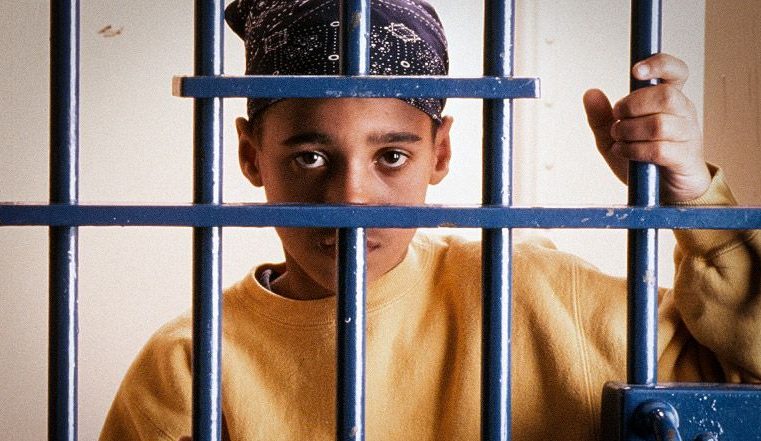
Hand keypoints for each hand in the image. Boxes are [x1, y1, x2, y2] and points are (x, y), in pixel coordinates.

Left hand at [582, 53, 711, 202]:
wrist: (665, 192)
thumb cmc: (643, 159)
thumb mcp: (615, 137)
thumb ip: (602, 117)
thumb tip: (590, 92)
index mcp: (669, 100)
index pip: (676, 71)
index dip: (659, 64)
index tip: (635, 71)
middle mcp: (683, 112)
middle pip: (665, 96)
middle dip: (632, 105)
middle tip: (617, 118)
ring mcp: (687, 134)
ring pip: (659, 124)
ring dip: (630, 131)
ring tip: (619, 138)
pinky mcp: (685, 157)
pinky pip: (659, 150)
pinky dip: (634, 151)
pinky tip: (624, 152)